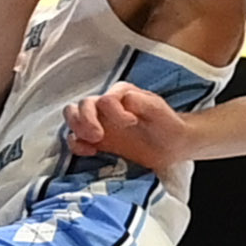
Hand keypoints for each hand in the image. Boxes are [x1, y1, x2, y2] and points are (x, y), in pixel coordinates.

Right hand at [62, 82, 193, 177]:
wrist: (172, 145)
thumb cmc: (167, 124)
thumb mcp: (159, 110)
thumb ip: (143, 102)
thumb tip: (125, 100)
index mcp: (120, 93)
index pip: (105, 100)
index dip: (114, 112)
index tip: (131, 123)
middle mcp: (106, 104)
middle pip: (80, 106)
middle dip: (85, 120)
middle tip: (98, 136)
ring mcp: (100, 121)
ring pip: (73, 119)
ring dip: (78, 130)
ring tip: (93, 143)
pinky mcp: (97, 140)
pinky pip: (76, 139)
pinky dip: (77, 145)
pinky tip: (91, 152)